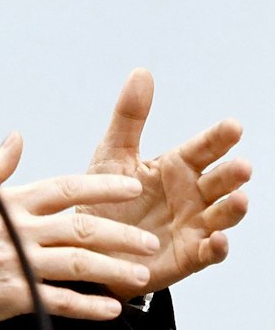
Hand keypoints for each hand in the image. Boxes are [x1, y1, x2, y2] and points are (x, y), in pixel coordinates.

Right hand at [0, 132, 157, 329]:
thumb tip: (15, 138)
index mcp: (3, 203)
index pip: (62, 188)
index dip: (100, 187)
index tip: (130, 187)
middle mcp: (14, 230)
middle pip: (80, 228)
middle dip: (121, 234)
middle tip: (148, 241)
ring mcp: (15, 264)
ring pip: (78, 264)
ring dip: (114, 270)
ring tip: (140, 277)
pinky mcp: (12, 296)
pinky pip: (60, 302)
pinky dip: (88, 307)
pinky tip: (109, 309)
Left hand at [78, 68, 250, 294]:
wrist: (86, 246)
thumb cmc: (104, 198)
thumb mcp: (113, 154)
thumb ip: (130, 117)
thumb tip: (142, 71)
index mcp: (176, 168)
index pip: (202, 149)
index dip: (218, 138)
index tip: (233, 125)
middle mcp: (191, 196)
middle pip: (218, 182)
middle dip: (232, 174)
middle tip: (242, 165)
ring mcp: (193, 227)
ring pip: (221, 216)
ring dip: (232, 209)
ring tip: (240, 198)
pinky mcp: (186, 257)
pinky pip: (207, 253)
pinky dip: (216, 247)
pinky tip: (218, 239)